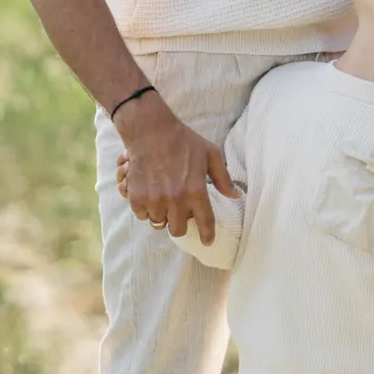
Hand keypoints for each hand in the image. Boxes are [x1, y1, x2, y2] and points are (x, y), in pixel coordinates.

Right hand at [113, 91, 235, 241]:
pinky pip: (142, 215)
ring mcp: (155, 200)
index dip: (207, 235)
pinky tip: (150, 195)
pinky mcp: (137, 198)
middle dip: (180, 223)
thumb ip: (223, 178)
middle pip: (178, 230)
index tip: (207, 241)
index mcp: (196, 191)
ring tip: (164, 199)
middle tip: (179, 211)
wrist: (151, 131)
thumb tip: (236, 196)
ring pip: (159, 223)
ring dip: (163, 215)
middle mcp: (176, 199)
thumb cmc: (184, 141)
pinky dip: (146, 209)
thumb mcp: (210, 154)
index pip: (205, 222)